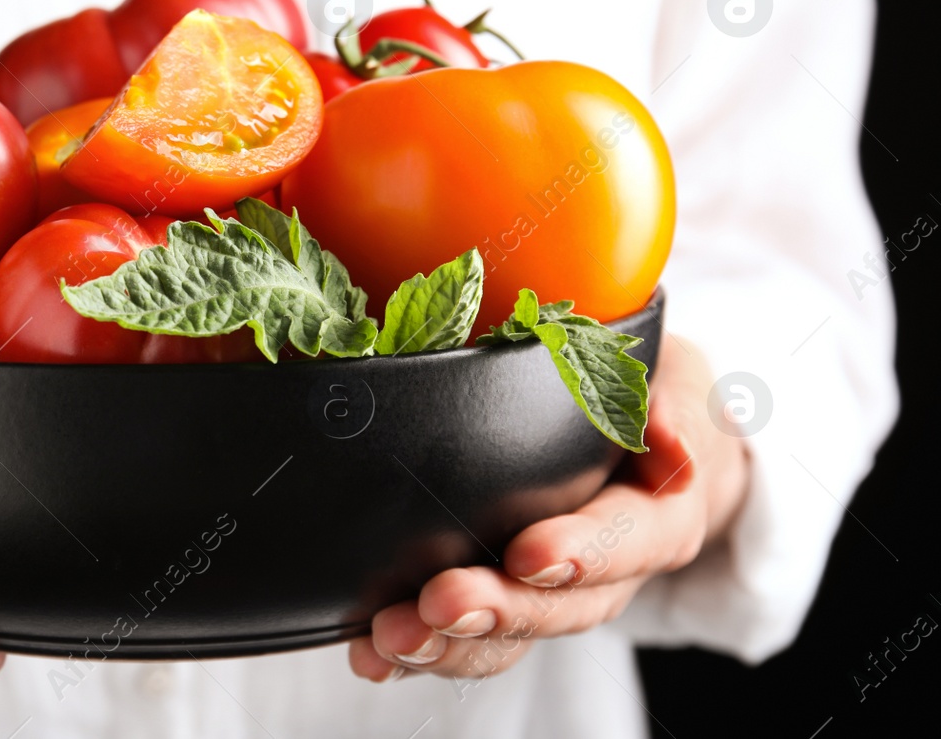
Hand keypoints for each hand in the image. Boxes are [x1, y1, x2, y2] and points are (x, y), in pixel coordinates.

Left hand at [349, 335, 748, 684]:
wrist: (655, 460)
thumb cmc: (650, 407)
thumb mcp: (672, 384)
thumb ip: (666, 402)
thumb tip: (669, 437)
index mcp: (656, 520)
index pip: (625, 543)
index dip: (581, 553)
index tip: (529, 555)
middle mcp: (606, 576)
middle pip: (558, 609)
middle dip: (497, 610)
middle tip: (440, 605)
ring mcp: (551, 601)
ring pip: (505, 640)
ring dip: (446, 645)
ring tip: (390, 639)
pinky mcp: (502, 608)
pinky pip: (461, 643)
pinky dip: (413, 656)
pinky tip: (369, 656)